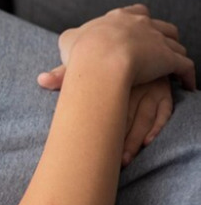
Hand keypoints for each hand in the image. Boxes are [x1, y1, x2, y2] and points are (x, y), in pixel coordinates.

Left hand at [38, 66, 172, 165]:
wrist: (126, 43)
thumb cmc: (99, 56)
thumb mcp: (83, 61)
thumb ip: (64, 73)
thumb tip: (40, 80)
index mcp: (113, 75)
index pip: (109, 105)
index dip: (102, 129)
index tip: (91, 148)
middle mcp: (134, 82)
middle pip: (127, 116)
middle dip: (120, 142)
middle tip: (111, 161)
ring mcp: (151, 86)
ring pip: (146, 118)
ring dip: (136, 141)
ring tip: (124, 160)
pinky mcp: (163, 90)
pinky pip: (164, 111)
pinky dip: (157, 128)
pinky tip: (147, 143)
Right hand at [56, 5, 195, 89]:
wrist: (100, 59)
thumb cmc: (82, 49)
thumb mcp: (68, 39)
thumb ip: (71, 39)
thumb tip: (66, 47)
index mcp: (120, 17)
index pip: (136, 12)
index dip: (138, 20)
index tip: (135, 29)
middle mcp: (142, 24)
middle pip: (161, 26)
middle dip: (162, 35)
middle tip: (157, 47)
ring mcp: (158, 41)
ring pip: (175, 44)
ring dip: (175, 53)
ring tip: (173, 66)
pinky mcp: (169, 60)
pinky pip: (185, 67)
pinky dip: (188, 76)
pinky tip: (188, 85)